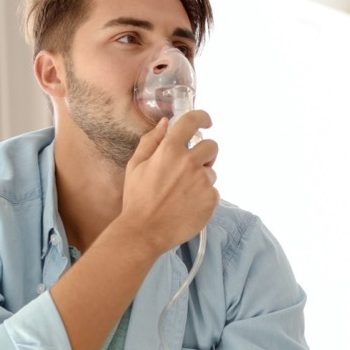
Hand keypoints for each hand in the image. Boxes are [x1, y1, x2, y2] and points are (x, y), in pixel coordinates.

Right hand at [120, 110, 218, 255]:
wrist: (145, 231)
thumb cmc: (137, 199)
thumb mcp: (136, 165)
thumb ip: (151, 141)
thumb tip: (166, 123)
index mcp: (170, 150)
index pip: (192, 121)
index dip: (202, 117)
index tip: (206, 122)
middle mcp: (189, 162)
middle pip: (211, 146)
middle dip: (204, 154)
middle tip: (190, 169)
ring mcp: (203, 181)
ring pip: (211, 172)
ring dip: (202, 179)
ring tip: (182, 194)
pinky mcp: (211, 199)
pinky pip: (213, 191)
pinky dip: (203, 197)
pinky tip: (187, 206)